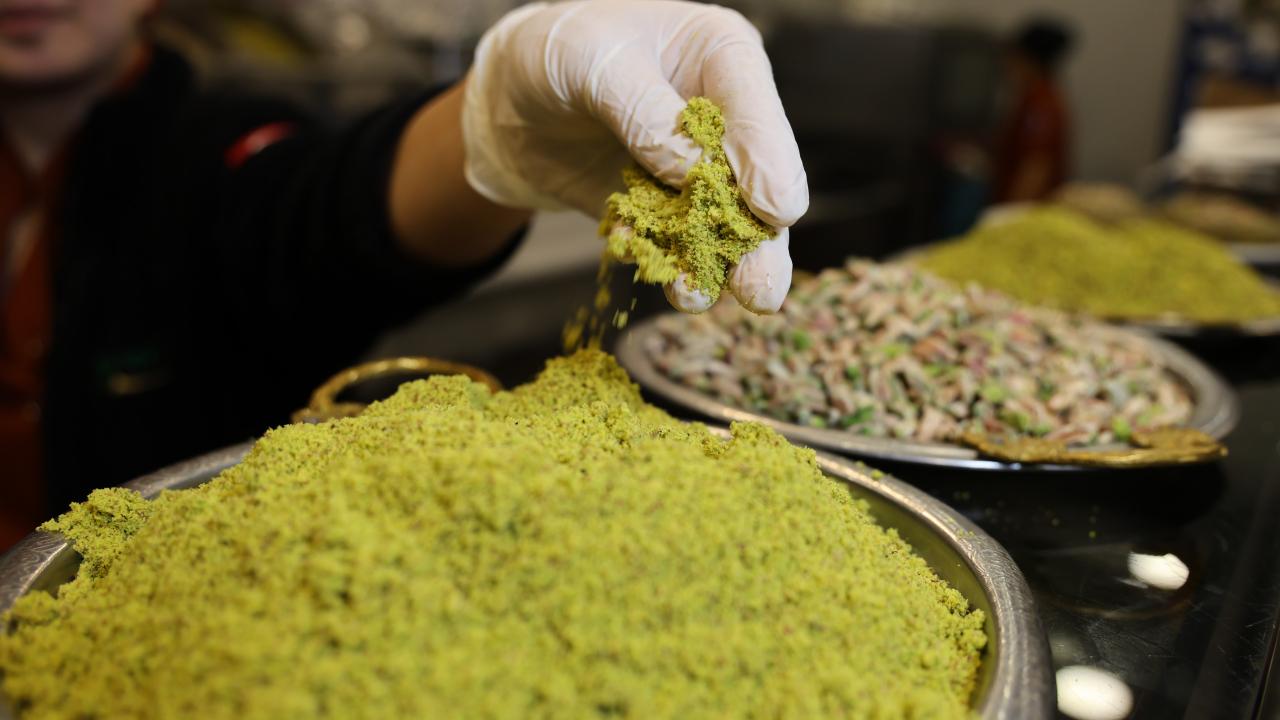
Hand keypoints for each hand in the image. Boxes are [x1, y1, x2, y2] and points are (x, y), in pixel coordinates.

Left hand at [463, 0, 807, 312]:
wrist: (511, 95)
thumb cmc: (558, 52)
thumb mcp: (590, 64)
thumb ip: (644, 112)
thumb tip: (694, 174)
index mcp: (724, 58)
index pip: (757, 114)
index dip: (769, 163)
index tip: (775, 211)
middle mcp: (723, 118)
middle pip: (756, 183)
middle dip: (757, 240)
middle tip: (761, 290)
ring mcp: (696, 170)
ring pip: (720, 226)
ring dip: (712, 266)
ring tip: (694, 298)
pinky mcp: (663, 209)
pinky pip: (669, 242)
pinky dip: (660, 260)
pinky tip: (653, 273)